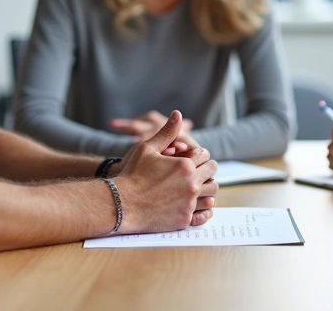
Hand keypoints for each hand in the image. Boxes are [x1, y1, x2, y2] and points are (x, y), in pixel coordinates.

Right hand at [114, 111, 217, 233]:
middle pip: (212, 172)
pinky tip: (197, 203)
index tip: (193, 157)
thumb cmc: (132, 174)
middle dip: (206, 169)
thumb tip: (177, 114)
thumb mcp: (147, 148)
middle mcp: (191, 184)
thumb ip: (167, 132)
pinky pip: (205, 213)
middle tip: (197, 170)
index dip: (199, 154)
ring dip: (206, 187)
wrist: (121, 204)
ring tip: (197, 185)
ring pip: (212, 192)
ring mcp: (189, 203)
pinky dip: (204, 208)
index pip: (205, 155)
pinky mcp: (184, 219)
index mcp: (186, 165)